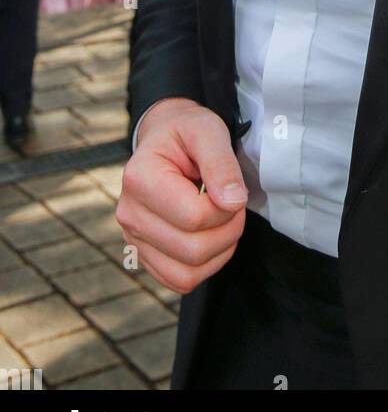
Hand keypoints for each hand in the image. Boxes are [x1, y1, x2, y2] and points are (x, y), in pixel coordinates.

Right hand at [116, 98, 247, 293]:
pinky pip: (179, 280)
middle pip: (192, 250)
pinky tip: (211, 236)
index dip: (226, 208)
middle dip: (228, 231)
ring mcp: (133, 238)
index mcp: (139, 178)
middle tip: (234, 204)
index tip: (232, 188)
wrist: (166, 139)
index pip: (194, 217)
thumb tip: (233, 202)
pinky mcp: (144, 254)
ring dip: (219, 252)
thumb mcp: (207, 131)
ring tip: (223, 220)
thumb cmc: (187, 132)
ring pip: (186, 274)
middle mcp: (129, 213)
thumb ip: (221, 163)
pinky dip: (205, 266)